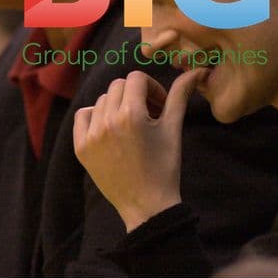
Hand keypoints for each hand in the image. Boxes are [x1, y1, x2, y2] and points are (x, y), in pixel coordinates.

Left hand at [74, 68, 207, 231]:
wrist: (147, 207)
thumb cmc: (164, 167)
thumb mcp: (173, 129)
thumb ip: (179, 96)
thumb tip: (196, 71)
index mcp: (131, 114)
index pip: (136, 78)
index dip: (152, 87)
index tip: (160, 105)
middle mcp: (107, 121)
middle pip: (119, 86)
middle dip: (136, 95)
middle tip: (149, 114)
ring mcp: (91, 136)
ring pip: (102, 99)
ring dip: (118, 105)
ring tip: (132, 125)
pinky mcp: (81, 148)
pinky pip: (83, 116)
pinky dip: (96, 116)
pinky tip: (110, 129)